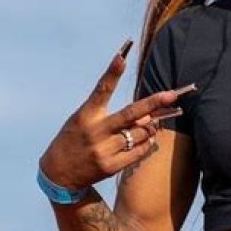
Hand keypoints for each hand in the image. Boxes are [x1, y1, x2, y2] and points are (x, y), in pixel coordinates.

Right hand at [39, 39, 188, 190]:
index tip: (122, 56)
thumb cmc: (77, 139)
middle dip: (154, 103)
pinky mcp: (110, 166)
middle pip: (130, 113)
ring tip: (146, 125)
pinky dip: (147, 143)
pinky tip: (144, 140)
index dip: (113, 72)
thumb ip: (115, 115)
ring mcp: (103, 150)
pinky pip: (140, 151)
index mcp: (86, 115)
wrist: (58, 174)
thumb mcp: (87, 120)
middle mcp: (96, 131)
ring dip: (149, 127)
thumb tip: (148, 113)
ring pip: (141, 133)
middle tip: (172, 94)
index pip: (102, 89)